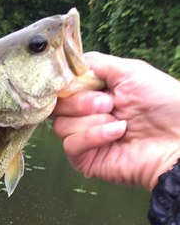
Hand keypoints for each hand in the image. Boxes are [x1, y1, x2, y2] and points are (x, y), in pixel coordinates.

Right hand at [52, 52, 179, 190]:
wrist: (178, 139)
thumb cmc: (164, 105)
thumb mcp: (130, 71)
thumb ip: (95, 64)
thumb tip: (67, 66)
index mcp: (95, 93)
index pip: (63, 87)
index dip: (66, 83)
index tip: (78, 81)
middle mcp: (87, 116)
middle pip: (57, 106)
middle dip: (80, 102)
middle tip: (109, 104)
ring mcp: (85, 139)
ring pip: (60, 126)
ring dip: (90, 121)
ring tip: (119, 123)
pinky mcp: (86, 160)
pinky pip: (71, 145)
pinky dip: (92, 137)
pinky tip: (116, 134)